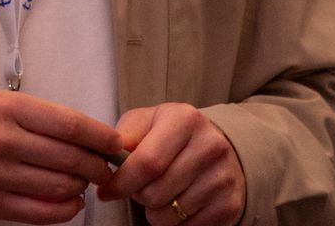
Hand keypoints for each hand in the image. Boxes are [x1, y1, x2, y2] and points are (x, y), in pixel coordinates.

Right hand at [0, 90, 121, 224]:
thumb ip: (32, 115)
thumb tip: (78, 131)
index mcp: (7, 108)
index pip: (70, 123)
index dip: (101, 136)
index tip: (115, 142)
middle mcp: (3, 140)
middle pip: (70, 156)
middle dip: (97, 164)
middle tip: (107, 165)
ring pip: (59, 186)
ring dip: (81, 186)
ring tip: (86, 182)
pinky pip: (39, 213)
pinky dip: (63, 211)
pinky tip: (71, 203)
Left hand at [98, 103, 244, 225]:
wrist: (217, 150)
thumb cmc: (172, 137)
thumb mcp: (147, 123)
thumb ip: (124, 135)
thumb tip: (106, 154)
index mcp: (185, 120)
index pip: (147, 162)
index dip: (120, 183)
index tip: (107, 191)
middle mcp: (209, 145)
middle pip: (154, 193)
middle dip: (138, 196)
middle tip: (143, 186)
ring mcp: (222, 176)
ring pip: (167, 215)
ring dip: (155, 211)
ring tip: (163, 192)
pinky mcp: (229, 204)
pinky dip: (175, 222)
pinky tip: (181, 202)